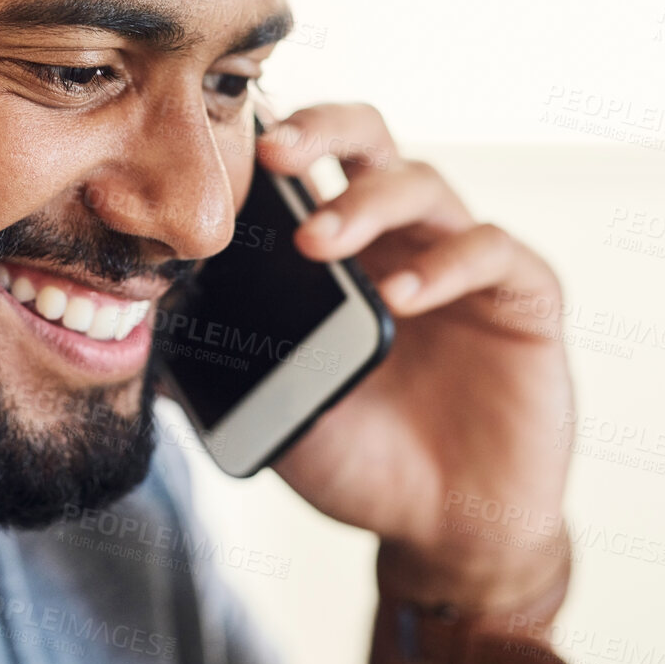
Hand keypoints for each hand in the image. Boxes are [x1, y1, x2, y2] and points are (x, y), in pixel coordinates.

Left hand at [256, 103, 573, 610]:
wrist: (446, 532)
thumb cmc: (362, 457)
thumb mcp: (277, 406)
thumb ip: (223, 362)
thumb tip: (138, 330)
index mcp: (343, 249)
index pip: (311, 163)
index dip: (273, 139)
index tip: (220, 146)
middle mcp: (404, 237)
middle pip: (371, 139)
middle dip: (321, 131)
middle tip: (273, 154)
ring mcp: (465, 261)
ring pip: (425, 184)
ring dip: (366, 203)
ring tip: (317, 243)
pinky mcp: (525, 297)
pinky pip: (492, 252)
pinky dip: (444, 265)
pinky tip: (398, 297)